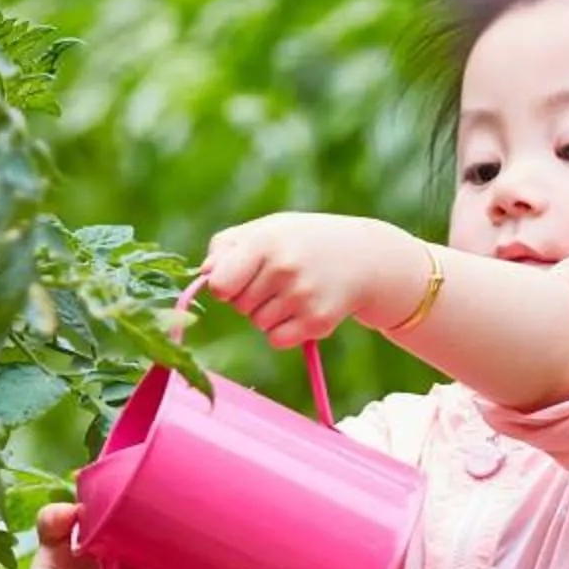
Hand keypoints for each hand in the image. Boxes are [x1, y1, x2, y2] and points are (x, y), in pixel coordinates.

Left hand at [198, 212, 427, 348]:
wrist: (364, 257)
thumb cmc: (303, 242)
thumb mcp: (267, 229)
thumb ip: (227, 246)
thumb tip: (205, 275)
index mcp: (266, 242)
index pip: (221, 284)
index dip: (224, 287)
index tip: (235, 280)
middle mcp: (284, 269)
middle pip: (239, 306)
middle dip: (250, 297)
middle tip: (276, 280)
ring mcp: (302, 297)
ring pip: (258, 323)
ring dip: (268, 313)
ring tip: (293, 291)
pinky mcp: (318, 322)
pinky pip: (277, 339)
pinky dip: (283, 331)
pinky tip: (302, 310)